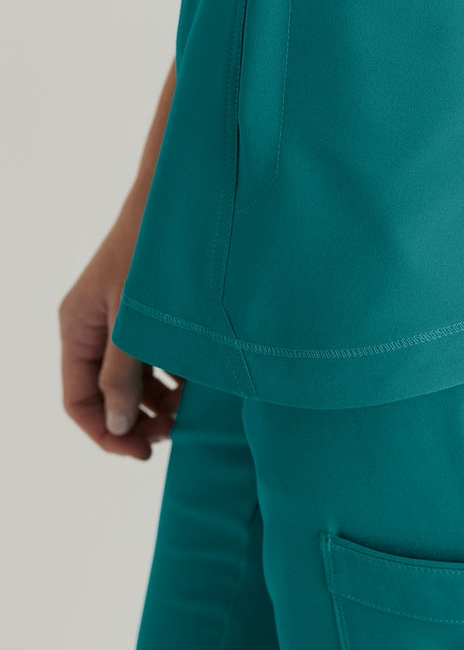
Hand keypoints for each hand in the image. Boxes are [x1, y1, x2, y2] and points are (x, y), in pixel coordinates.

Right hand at [58, 204, 182, 460]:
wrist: (184, 195)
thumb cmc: (154, 251)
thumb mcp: (135, 320)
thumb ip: (123, 374)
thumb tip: (118, 426)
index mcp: (77, 328)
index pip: (78, 401)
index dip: (106, 434)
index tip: (143, 453)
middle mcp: (94, 325)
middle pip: (104, 393)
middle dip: (135, 420)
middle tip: (174, 435)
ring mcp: (121, 316)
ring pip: (132, 376)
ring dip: (157, 400)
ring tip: (190, 411)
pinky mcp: (150, 308)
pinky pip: (153, 354)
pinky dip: (173, 374)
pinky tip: (199, 382)